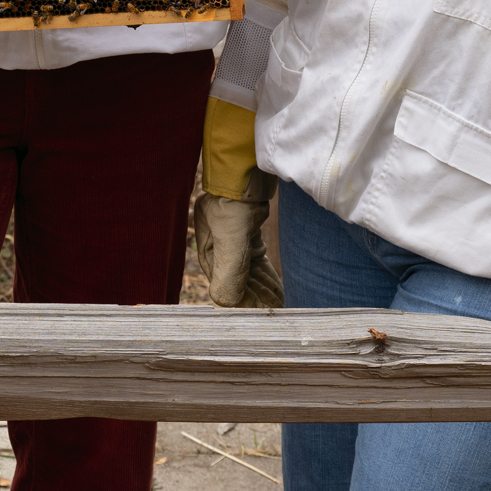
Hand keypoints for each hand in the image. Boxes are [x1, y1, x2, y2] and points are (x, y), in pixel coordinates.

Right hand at [194, 189, 283, 308]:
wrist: (244, 176)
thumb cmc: (232, 206)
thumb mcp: (229, 242)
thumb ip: (228, 275)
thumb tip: (226, 304)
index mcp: (210, 257)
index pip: (227, 288)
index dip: (246, 304)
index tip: (265, 314)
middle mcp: (219, 252)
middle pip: (239, 284)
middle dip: (258, 299)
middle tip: (277, 312)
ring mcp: (234, 244)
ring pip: (250, 275)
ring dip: (263, 290)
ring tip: (280, 304)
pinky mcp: (247, 236)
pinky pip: (257, 264)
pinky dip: (266, 277)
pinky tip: (277, 288)